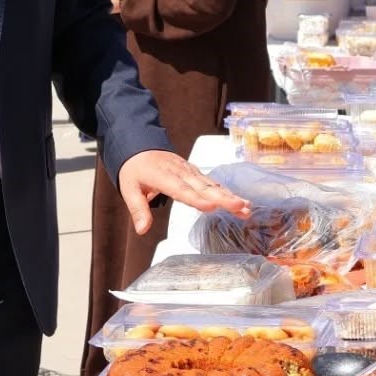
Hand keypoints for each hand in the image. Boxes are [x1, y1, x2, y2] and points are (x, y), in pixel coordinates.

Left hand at [117, 150, 250, 235]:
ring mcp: (191, 172)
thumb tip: (142, 230)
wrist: (140, 146)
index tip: (212, 207)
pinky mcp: (196, 173)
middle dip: (224, 198)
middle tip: (240, 207)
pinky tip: (240, 201)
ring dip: (230, 196)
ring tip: (246, 207)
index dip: (197, 199)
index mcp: (163, 177)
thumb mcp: (130, 189)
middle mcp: (181, 173)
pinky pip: (213, 182)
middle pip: (204, 187)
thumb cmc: (136, 169)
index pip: (182, 190)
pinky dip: (227, 191)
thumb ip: (138, 209)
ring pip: (212, 185)